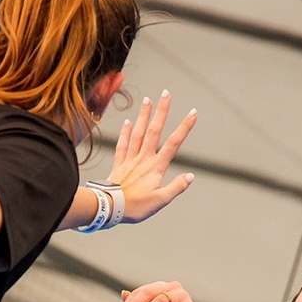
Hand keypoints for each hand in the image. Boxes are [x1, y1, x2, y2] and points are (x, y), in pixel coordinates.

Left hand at [106, 90, 196, 223]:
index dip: (184, 128)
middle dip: (161, 111)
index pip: (173, 144)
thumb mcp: (160, 201)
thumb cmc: (135, 207)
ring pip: (138, 133)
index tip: (192, 113)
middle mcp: (143, 159)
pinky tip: (128, 121)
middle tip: (166, 94)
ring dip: (144, 116)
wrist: (109, 208)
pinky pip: (122, 144)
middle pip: (155, 131)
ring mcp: (130, 160)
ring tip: (148, 100)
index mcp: (156, 167)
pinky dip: (125, 132)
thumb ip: (176, 187)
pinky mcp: (119, 164)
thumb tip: (191, 176)